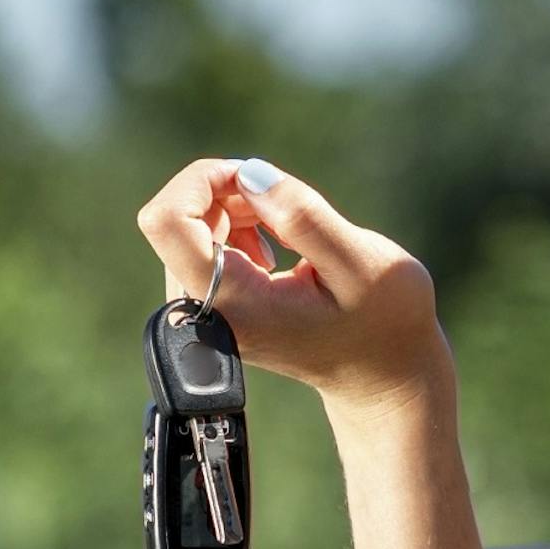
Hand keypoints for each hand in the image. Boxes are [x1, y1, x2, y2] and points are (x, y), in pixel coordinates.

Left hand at [135, 157, 448, 421]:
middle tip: (290, 206)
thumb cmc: (383, 321)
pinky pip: (198, 242)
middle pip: (175, 218)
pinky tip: (275, 247)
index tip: (255, 180)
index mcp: (234, 303)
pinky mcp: (209, 303)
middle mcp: (203, 311)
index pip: (166, 221)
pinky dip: (235, 224)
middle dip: (228, 192)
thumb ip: (304, 218)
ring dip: (235, 208)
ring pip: (186, 226)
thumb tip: (249, 175)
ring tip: (290, 231)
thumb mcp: (361, 263)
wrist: (381, 373)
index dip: (202, 180)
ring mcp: (201, 310)